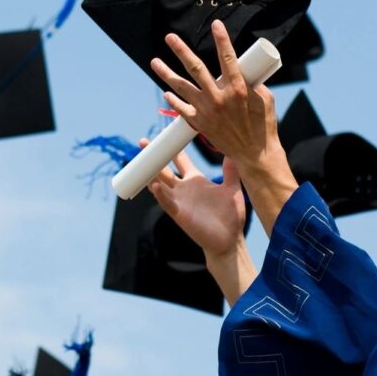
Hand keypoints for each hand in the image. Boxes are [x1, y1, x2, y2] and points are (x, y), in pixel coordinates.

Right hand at [147, 145, 257, 305]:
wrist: (230, 241)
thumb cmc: (230, 217)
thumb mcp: (232, 189)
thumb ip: (231, 172)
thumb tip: (233, 152)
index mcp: (195, 180)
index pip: (180, 160)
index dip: (172, 148)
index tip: (166, 134)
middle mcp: (183, 189)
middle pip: (163, 168)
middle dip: (153, 156)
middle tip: (143, 141)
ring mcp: (179, 201)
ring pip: (160, 183)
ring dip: (151, 172)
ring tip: (143, 160)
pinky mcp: (179, 214)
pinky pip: (166, 202)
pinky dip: (159, 194)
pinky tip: (154, 185)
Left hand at [151, 20, 298, 235]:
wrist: (254, 154)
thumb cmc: (263, 126)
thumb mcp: (265, 100)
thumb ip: (252, 84)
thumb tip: (242, 73)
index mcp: (237, 89)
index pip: (227, 58)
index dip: (222, 39)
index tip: (215, 24)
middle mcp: (218, 97)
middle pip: (195, 68)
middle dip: (181, 50)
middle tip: (170, 38)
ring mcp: (206, 110)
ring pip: (181, 87)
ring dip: (166, 73)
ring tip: (154, 61)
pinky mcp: (199, 123)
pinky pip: (181, 109)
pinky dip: (173, 100)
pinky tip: (166, 92)